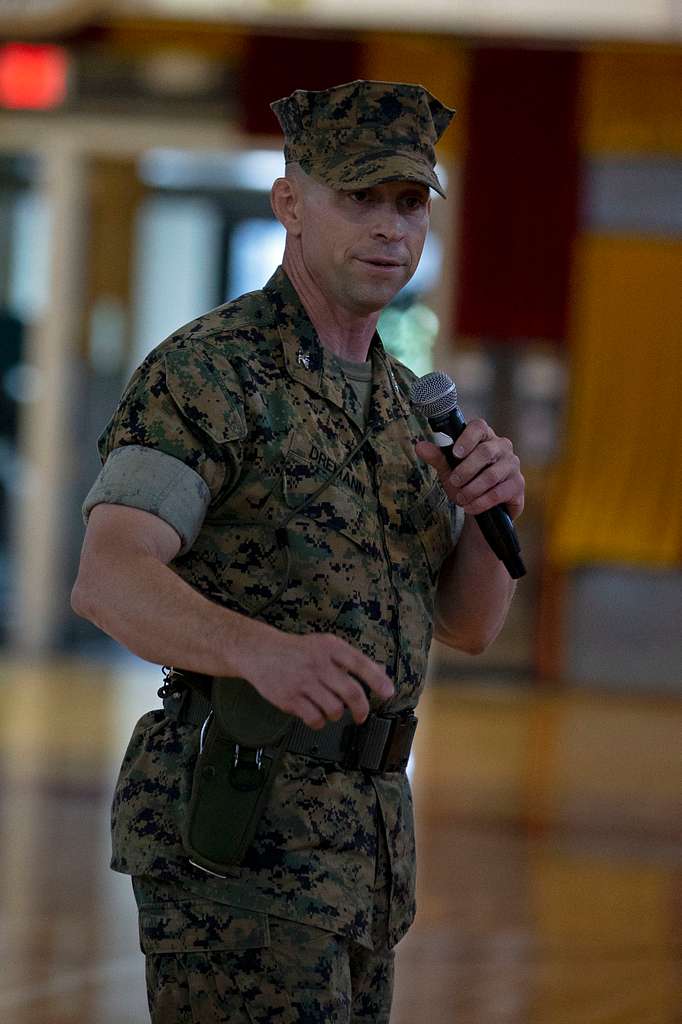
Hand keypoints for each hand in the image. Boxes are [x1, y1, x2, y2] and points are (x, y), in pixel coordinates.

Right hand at [244, 631, 393, 729]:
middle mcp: (319, 664)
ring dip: (337, 715)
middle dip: (361, 709)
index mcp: (330, 648)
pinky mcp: (290, 699)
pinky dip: (320, 722)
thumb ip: (350, 660)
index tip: (388, 693)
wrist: (260, 652)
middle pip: (351, 692)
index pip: (360, 664)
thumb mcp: (325, 645)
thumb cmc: (298, 651)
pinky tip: (316, 715)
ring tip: (330, 709)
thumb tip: (380, 676)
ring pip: (334, 709)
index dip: (378, 680)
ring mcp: (304, 682)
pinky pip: (315, 719)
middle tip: (361, 715)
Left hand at [416, 419, 524, 520]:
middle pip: (485, 452)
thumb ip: (437, 457)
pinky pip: (498, 493)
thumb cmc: (466, 480)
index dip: (467, 438)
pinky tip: (470, 507)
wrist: (481, 505)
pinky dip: (480, 502)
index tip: (455, 453)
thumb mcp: (449, 469)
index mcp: (485, 437)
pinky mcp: (517, 484)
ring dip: (472, 489)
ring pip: (491, 475)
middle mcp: (502, 446)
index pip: (479, 427)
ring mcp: (512, 465)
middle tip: (454, 482)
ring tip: (460, 498)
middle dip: (465, 470)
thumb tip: (419, 446)